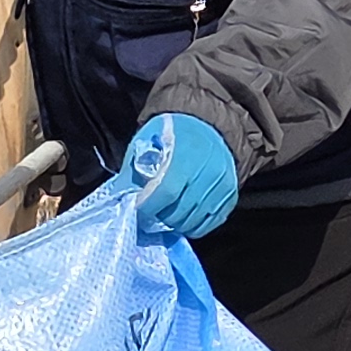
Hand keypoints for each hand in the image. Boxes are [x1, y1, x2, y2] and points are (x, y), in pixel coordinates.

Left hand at [124, 112, 240, 241]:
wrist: (211, 124)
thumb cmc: (174, 132)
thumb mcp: (148, 139)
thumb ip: (134, 169)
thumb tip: (120, 197)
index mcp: (185, 155)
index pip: (166, 192)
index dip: (149, 206)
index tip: (138, 209)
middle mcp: (208, 172)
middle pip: (180, 211)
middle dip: (160, 218)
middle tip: (151, 215)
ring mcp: (222, 185)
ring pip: (195, 221)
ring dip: (176, 225)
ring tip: (166, 216)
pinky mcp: (231, 195)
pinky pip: (211, 222)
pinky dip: (195, 226)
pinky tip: (184, 219)